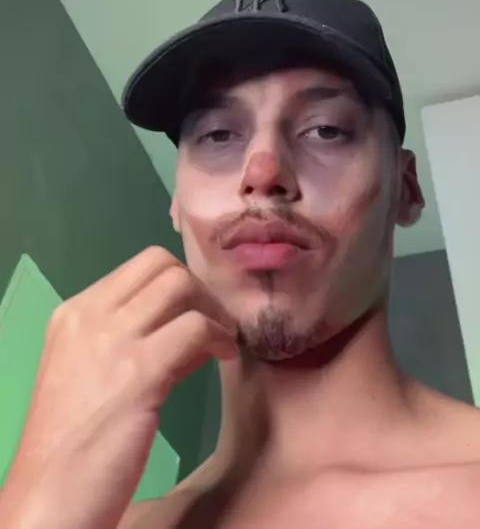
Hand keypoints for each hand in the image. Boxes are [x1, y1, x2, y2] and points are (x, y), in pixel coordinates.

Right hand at [1, 247, 236, 528]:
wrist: (49, 497)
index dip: (180, 282)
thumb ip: (141, 343)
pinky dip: (220, 338)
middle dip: (199, 290)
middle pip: (163, 264)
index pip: (141, 265)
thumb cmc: (73, 444)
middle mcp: (90, 316)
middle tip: (214, 324)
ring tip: (222, 342)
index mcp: (75, 313)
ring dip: (212, 311)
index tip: (197, 312)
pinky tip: (226, 358)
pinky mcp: (138, 372)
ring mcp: (113, 340)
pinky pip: (195, 329)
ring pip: (180, 285)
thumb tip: (196, 328)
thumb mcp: (94, 376)